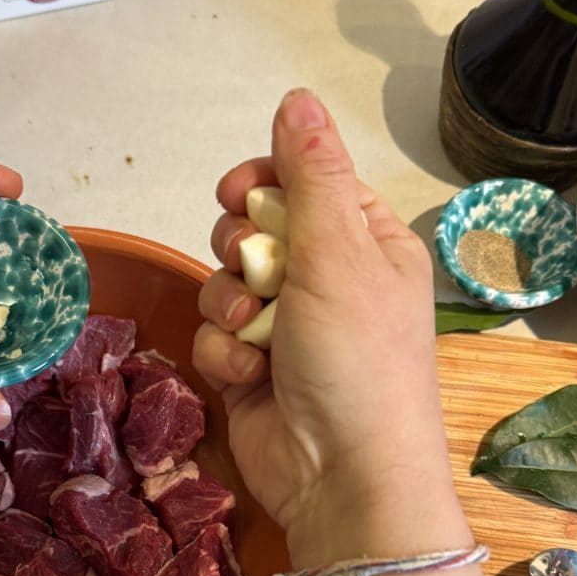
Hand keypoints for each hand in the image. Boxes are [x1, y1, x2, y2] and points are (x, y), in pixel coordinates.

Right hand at [195, 91, 512, 575]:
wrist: (341, 476)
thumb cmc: (355, 359)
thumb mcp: (337, 255)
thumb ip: (308, 178)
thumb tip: (297, 99)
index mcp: (363, 245)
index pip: (304, 187)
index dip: (265, 184)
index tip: (238, 194)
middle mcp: (324, 283)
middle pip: (253, 232)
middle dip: (240, 250)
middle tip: (252, 269)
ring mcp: (284, 330)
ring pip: (223, 285)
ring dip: (227, 306)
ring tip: (249, 335)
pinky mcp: (248, 372)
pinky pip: (213, 338)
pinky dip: (221, 354)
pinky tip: (244, 376)